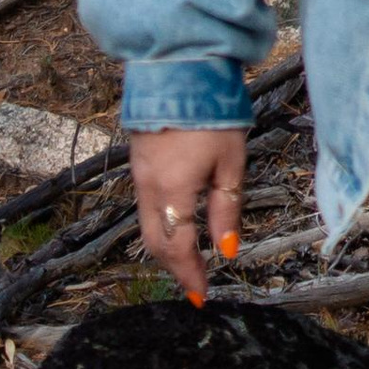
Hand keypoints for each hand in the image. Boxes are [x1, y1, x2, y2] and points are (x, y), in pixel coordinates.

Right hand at [130, 126, 246, 302]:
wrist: (180, 70)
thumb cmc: (213, 115)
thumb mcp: (230, 164)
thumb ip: (225, 210)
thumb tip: (228, 250)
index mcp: (172, 190)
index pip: (177, 247)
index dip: (189, 275)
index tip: (201, 297)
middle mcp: (148, 187)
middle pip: (155, 242)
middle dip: (175, 268)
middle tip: (195, 285)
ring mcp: (138, 175)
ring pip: (147, 225)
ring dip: (166, 249)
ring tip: (189, 263)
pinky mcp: (137, 163)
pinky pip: (145, 206)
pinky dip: (160, 226)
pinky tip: (177, 229)